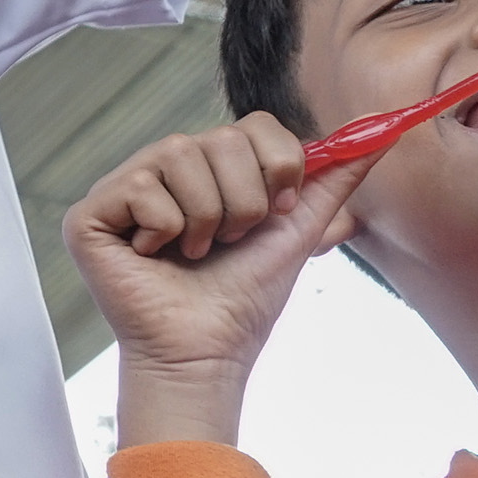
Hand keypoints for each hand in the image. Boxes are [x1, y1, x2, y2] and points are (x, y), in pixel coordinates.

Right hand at [64, 119, 372, 449]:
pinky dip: (163, 230)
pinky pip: (141, 186)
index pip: (253, 125)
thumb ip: (336, 177)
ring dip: (204, 220)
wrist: (206, 352)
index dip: (276, 169)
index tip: (273, 216)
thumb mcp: (299, 228)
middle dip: (242, 202)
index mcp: (210, 166)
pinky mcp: (90, 213)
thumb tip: (386, 131)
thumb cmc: (245, 298)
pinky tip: (154, 257)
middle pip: (218, 138)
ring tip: (192, 253)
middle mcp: (166, 167)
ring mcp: (124, 186)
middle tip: (227, 242)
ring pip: (179, 156)